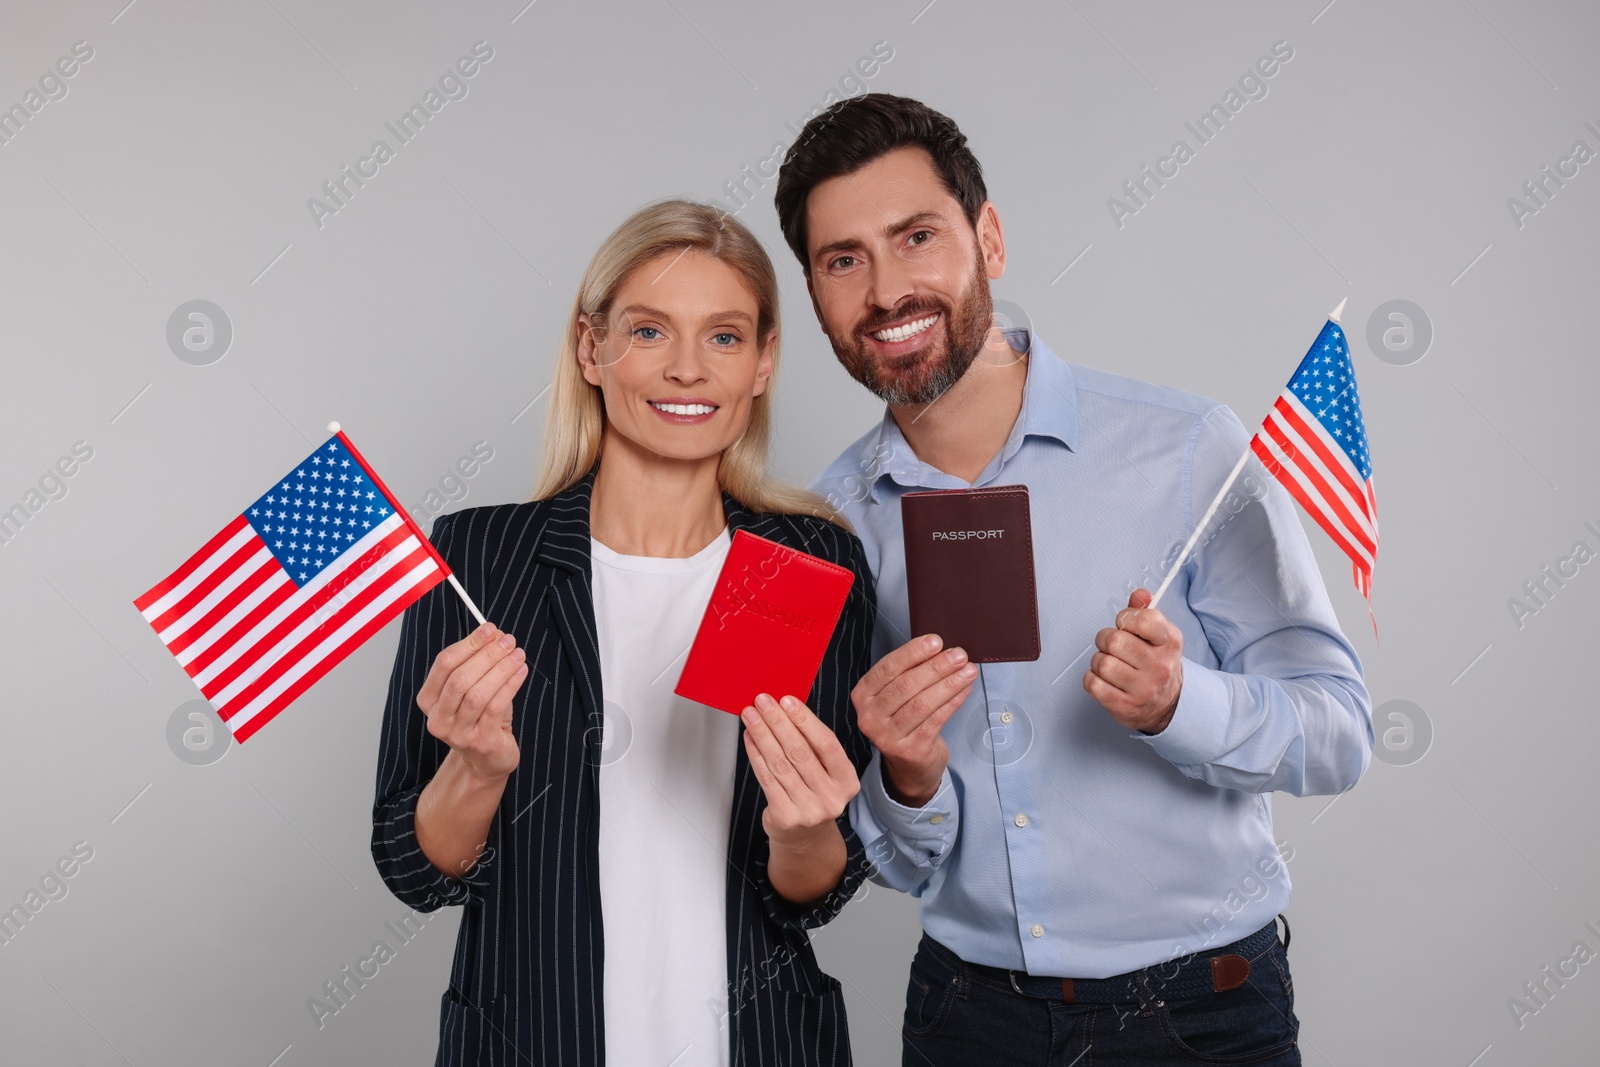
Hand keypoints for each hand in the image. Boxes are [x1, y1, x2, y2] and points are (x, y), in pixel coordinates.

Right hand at [417, 622, 527, 781]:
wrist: (488, 758)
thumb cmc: (481, 717)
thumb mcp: (474, 687)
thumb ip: (479, 662)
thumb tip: (494, 634)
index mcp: (429, 699)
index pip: (444, 664)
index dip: (468, 643)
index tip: (490, 629)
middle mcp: (438, 718)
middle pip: (459, 679)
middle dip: (486, 655)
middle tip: (508, 641)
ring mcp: (457, 733)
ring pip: (477, 694)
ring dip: (500, 669)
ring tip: (518, 654)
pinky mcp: (480, 742)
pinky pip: (495, 707)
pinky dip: (510, 685)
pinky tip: (521, 672)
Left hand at [741, 694, 859, 849]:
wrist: (805, 838)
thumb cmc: (814, 795)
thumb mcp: (826, 773)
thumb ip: (813, 746)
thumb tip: (786, 709)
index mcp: (847, 781)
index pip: (827, 744)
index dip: (805, 721)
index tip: (787, 701)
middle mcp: (831, 797)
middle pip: (800, 752)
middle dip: (778, 723)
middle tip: (763, 702)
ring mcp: (808, 810)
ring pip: (780, 764)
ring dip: (762, 735)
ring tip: (751, 715)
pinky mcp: (785, 817)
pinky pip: (767, 779)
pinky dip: (756, 755)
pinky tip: (750, 738)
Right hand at [852, 634, 975, 806]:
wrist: (908, 766)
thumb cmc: (904, 721)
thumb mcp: (896, 696)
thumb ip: (909, 672)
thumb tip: (940, 649)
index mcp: (863, 695)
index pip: (888, 668)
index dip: (913, 653)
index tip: (936, 641)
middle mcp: (870, 716)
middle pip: (906, 685)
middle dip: (936, 667)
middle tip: (959, 655)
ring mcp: (888, 736)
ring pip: (922, 703)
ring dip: (949, 684)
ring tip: (968, 671)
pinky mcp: (909, 750)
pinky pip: (935, 721)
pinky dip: (953, 702)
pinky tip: (964, 690)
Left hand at [1083, 588, 1183, 733]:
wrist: (1168, 704)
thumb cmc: (1157, 664)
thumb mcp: (1158, 636)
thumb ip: (1145, 612)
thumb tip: (1139, 594)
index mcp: (1169, 642)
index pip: (1143, 620)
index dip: (1125, 618)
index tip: (1125, 625)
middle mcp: (1159, 666)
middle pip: (1114, 641)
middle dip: (1105, 639)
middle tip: (1111, 646)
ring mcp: (1143, 689)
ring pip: (1102, 663)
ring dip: (1098, 660)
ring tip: (1109, 663)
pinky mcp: (1125, 706)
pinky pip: (1093, 684)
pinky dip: (1092, 678)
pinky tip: (1103, 679)